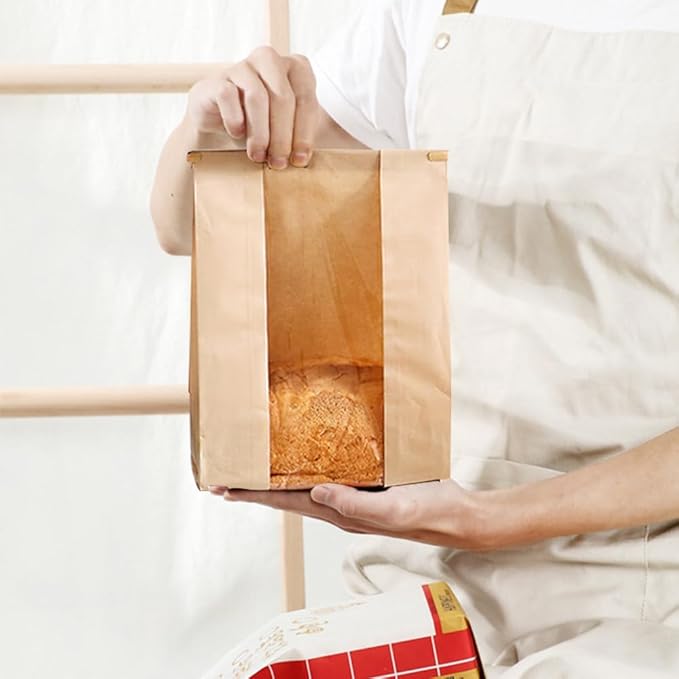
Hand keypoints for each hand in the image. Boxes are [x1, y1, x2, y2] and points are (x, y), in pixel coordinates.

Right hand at [187, 46, 318, 168]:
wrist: (220, 121)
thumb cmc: (262, 126)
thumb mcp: (289, 129)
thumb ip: (301, 137)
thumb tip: (304, 159)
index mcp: (296, 68)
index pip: (306, 99)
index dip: (304, 133)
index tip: (299, 160)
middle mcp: (270, 60)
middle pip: (282, 98)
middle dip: (282, 136)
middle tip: (278, 163)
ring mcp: (243, 67)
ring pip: (257, 97)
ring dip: (259, 133)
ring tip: (258, 156)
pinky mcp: (218, 79)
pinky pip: (228, 95)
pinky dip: (234, 119)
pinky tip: (237, 134)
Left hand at [209, 481, 496, 550]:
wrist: (455, 513)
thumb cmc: (427, 513)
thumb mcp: (392, 509)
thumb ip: (355, 504)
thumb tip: (316, 492)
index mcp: (339, 512)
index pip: (285, 502)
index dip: (253, 495)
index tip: (224, 489)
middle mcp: (338, 503)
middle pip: (286, 494)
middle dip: (254, 487)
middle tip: (225, 476)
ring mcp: (351, 493)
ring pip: (304, 482)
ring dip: (276, 476)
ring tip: (253, 467)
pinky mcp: (365, 481)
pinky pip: (329, 470)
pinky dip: (308, 463)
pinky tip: (304, 454)